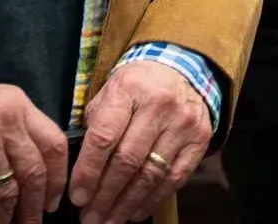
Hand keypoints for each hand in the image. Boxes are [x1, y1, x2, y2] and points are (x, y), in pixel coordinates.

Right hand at [0, 75, 69, 223]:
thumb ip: (11, 125)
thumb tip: (31, 162)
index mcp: (17, 104)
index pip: (53, 143)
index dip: (59, 176)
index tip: (55, 199)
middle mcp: (6, 120)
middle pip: (34, 172)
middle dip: (35, 205)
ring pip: (7, 191)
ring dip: (5, 217)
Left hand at [68, 61, 212, 223]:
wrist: (182, 68)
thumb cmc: (137, 85)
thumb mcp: (110, 90)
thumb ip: (96, 124)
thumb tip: (79, 170)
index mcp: (129, 89)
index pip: (104, 137)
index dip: (88, 171)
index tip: (77, 197)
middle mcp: (159, 105)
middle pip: (128, 160)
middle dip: (105, 195)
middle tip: (89, 218)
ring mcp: (183, 123)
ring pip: (151, 174)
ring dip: (127, 204)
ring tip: (109, 220)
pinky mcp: (200, 138)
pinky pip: (175, 179)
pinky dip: (153, 200)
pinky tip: (135, 212)